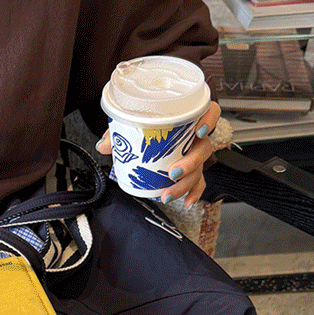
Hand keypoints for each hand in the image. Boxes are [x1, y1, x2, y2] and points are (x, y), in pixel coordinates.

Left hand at [96, 100, 221, 207]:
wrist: (147, 139)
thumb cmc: (147, 126)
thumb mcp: (131, 124)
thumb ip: (118, 132)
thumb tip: (103, 146)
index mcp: (187, 119)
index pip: (209, 112)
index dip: (209, 120)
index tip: (198, 131)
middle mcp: (195, 138)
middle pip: (203, 148)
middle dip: (191, 162)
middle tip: (173, 172)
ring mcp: (195, 156)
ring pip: (199, 170)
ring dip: (185, 184)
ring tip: (168, 194)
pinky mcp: (192, 171)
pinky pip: (198, 183)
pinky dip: (194, 193)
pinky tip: (187, 202)